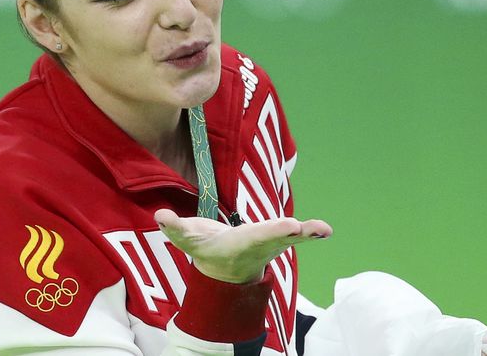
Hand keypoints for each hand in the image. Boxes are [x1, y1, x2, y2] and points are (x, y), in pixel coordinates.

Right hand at [154, 209, 331, 283]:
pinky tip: (326, 230)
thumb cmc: (206, 248)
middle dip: (284, 232)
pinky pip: (298, 235)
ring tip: (323, 229)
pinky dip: (311, 233)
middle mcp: (257, 245)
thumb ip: (175, 228)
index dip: (267, 231)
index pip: (252, 236)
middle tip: (298, 227)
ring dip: (307, 234)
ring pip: (292, 238)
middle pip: (273, 238)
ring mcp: (272, 243)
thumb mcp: (188, 239)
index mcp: (237, 244)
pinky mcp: (281, 237)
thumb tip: (160, 216)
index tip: (284, 225)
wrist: (226, 269)